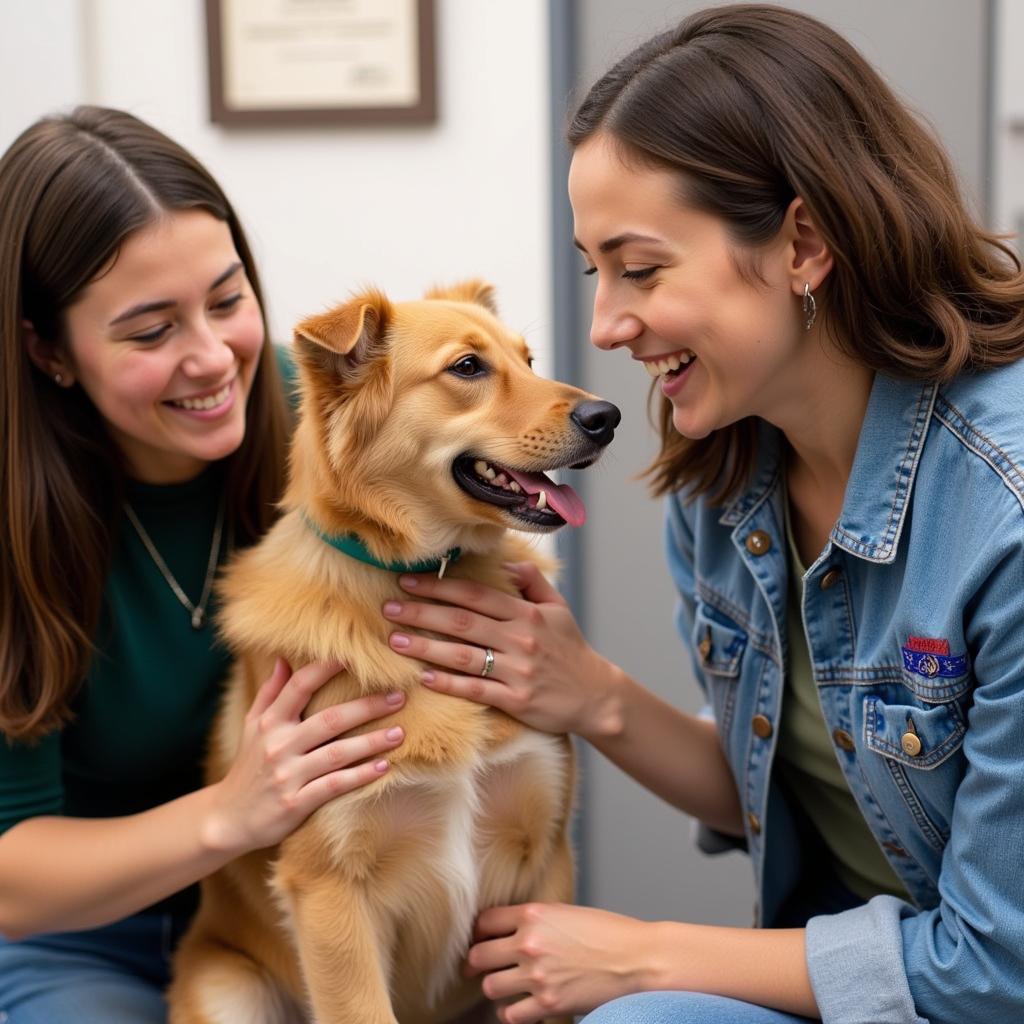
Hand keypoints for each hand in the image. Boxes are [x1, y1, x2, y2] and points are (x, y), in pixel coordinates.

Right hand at [204, 658, 404, 854]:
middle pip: (329, 719)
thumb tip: (284, 658)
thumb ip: (270, 693)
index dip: (327, 668)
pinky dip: (360, 776)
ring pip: (337, 753)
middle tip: (399, 696)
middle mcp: (278, 745)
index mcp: (270, 722)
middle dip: (367, 707)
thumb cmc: (248, 766)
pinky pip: (334, 786)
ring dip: (371, 742)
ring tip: (399, 732)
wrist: (228, 819)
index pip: (300, 686)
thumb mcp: (252, 726)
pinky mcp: (296, 803)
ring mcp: (287, 775)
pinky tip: (384, 767)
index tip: (357, 656)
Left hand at [381, 562, 620, 737]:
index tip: (408, 581)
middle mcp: (520, 638)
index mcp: (527, 613)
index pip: (475, 595)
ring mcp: (517, 670)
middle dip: (421, 612)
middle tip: (389, 607)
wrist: (595, 695)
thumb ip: (531, 581)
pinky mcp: (515, 700)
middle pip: (462, 621)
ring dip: (426, 646)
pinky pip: (475, 690)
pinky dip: (448, 683)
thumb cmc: (571, 649)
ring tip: (396, 639)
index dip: (439, 587)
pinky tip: (424, 677)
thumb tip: (504, 561)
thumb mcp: (558, 608)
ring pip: (463, 655)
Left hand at [466, 903, 654, 1022]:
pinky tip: (519, 1006)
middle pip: (479, 955)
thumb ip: (537, 920)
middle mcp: (530, 943)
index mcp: (534, 914)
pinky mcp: (548, 1004)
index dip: (479, 932)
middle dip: (476, 962)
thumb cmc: (609, 933)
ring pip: (490, 986)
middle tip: (478, 966)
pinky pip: (510, 1014)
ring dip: (494, 987)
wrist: (638, 959)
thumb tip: (513, 931)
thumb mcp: (567, 912)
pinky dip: (511, 1012)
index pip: (485, 921)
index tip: (480, 939)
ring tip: (504, 986)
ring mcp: (537, 975)